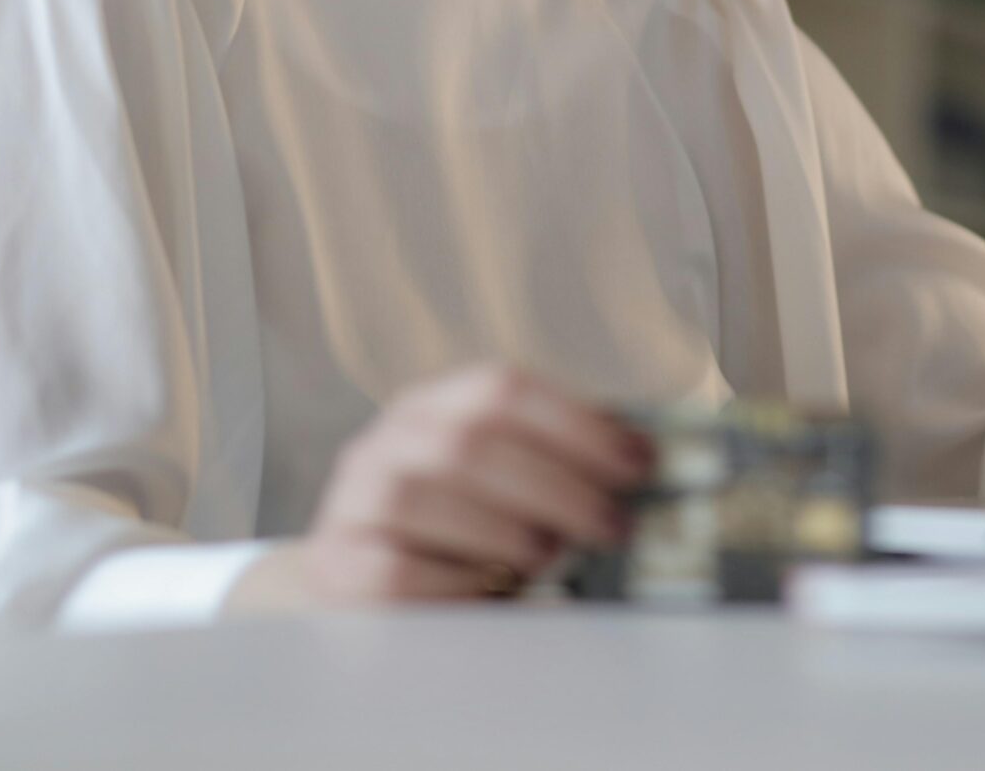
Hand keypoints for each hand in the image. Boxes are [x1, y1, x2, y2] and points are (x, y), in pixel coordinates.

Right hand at [238, 363, 652, 609]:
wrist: (354, 579)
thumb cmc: (452, 531)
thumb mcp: (498, 485)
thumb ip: (556, 469)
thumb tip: (649, 469)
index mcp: (436, 404)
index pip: (503, 388)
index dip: (578, 422)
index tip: (639, 462)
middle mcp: (388, 440)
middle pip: (471, 443)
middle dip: (557, 485)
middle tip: (613, 526)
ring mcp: (354, 500)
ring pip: (424, 497)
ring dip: (504, 530)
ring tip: (551, 558)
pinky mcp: (335, 564)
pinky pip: (394, 570)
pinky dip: (455, 583)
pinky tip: (491, 594)